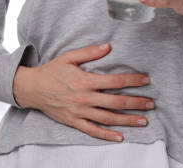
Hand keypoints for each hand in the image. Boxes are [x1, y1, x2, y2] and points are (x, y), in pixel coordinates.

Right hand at [13, 43, 153, 142]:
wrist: (31, 88)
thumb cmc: (52, 71)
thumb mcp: (69, 57)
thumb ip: (90, 52)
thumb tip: (108, 46)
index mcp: (85, 80)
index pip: (115, 81)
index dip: (132, 80)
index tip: (146, 80)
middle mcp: (84, 98)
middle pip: (116, 102)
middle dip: (136, 103)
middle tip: (151, 103)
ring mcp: (79, 112)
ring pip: (108, 118)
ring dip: (127, 120)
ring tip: (143, 121)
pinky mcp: (74, 121)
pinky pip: (93, 130)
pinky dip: (107, 135)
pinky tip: (120, 137)